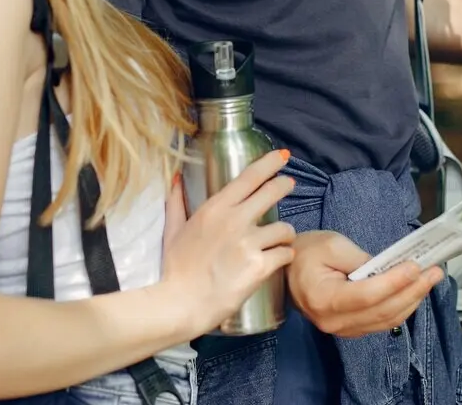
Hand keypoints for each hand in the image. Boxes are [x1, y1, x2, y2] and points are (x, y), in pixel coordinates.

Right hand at [160, 149, 295, 336]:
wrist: (180, 304)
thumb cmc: (175, 269)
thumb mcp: (172, 231)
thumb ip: (176, 203)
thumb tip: (176, 179)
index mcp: (214, 209)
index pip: (248, 177)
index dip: (269, 164)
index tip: (282, 156)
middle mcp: (234, 220)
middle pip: (271, 193)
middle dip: (284, 185)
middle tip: (289, 184)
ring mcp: (248, 243)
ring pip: (284, 228)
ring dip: (285, 234)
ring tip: (280, 240)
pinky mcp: (259, 266)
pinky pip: (285, 254)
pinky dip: (285, 256)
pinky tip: (280, 259)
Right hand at [286, 231, 441, 337]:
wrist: (286, 271)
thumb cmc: (306, 253)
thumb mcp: (331, 244)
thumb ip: (361, 259)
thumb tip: (391, 269)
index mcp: (323, 298)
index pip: (366, 295)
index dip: (393, 282)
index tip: (415, 266)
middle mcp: (333, 321)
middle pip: (382, 311)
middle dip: (412, 291)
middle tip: (433, 272)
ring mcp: (342, 329)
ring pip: (386, 321)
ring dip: (412, 300)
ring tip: (430, 279)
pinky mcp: (351, 329)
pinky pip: (381, 323)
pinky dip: (401, 308)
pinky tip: (413, 291)